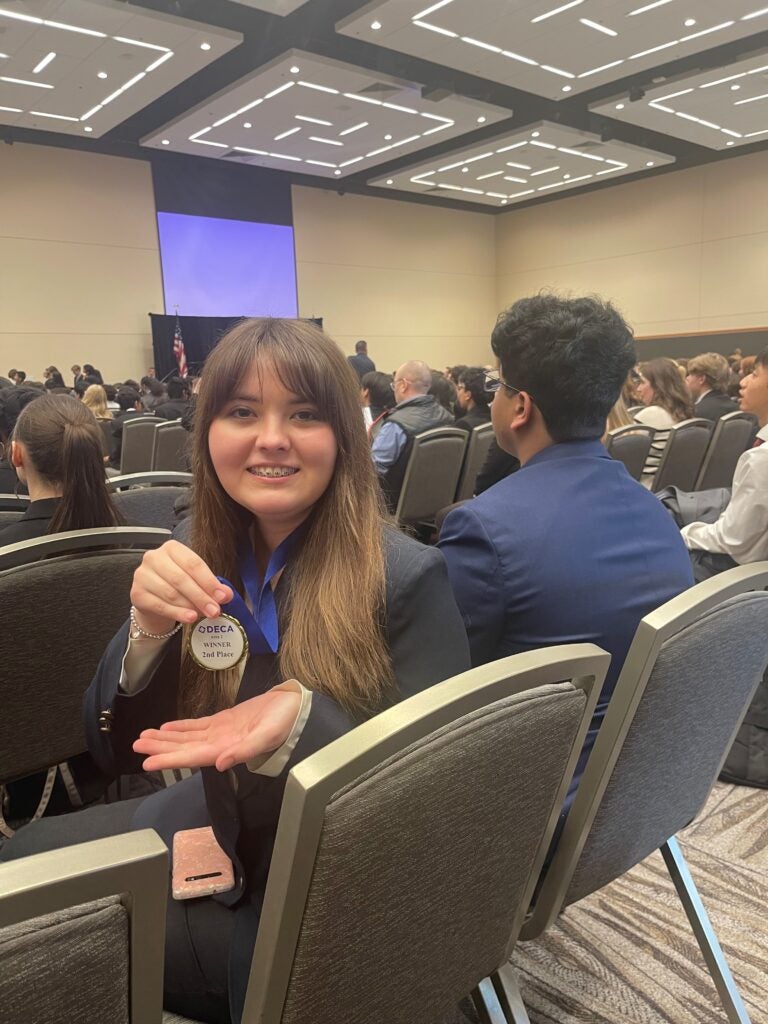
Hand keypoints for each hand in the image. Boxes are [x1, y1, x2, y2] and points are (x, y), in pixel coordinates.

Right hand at [130, 540, 233, 633]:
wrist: (154, 598)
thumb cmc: (178, 584)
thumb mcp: (196, 580)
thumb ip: (211, 585)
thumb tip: (226, 594)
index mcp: (172, 548)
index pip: (193, 563)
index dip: (209, 581)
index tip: (222, 596)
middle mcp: (154, 557)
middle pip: (181, 578)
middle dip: (201, 596)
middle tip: (215, 610)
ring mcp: (142, 575)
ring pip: (170, 593)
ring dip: (190, 606)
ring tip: (204, 615)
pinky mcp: (136, 593)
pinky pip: (159, 605)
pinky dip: (177, 613)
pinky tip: (189, 618)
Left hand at [132, 687, 301, 771]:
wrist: (297, 706)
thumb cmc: (286, 721)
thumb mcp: (268, 735)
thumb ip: (245, 750)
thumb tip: (220, 764)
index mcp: (228, 748)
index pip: (192, 757)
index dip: (169, 760)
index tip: (147, 762)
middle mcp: (221, 743)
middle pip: (185, 748)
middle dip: (161, 748)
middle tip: (137, 745)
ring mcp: (222, 732)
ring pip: (188, 737)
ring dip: (167, 738)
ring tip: (145, 737)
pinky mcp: (226, 721)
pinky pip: (199, 726)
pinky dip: (182, 727)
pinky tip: (168, 727)